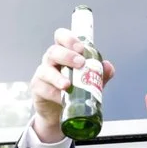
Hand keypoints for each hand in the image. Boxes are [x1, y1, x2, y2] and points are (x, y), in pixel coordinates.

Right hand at [26, 28, 115, 144]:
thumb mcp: (90, 82)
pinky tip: (62, 98)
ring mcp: (42, 73)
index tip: (81, 48)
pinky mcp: (37, 88)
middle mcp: (51, 60)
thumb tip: (108, 67)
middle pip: (54, 51)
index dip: (69, 39)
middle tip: (81, 63)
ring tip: (68, 85)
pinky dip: (54, 93)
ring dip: (57, 77)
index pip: (61, 36)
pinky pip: (43, 88)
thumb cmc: (74, 90)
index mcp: (64, 52)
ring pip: (46, 70)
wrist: (58, 111)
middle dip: (67, 56)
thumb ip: (100, 74)